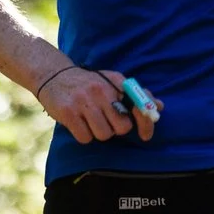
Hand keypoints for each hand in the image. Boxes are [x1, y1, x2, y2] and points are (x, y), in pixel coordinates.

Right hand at [37, 66, 163, 144]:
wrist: (53, 75)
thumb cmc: (88, 83)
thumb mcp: (111, 82)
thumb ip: (136, 95)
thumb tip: (160, 107)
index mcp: (115, 83)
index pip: (139, 106)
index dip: (146, 123)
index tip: (145, 135)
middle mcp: (101, 90)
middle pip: (122, 127)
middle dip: (115, 129)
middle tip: (105, 121)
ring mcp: (83, 101)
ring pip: (104, 135)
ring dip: (98, 133)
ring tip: (90, 121)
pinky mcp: (68, 112)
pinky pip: (85, 137)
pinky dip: (83, 135)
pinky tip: (78, 123)